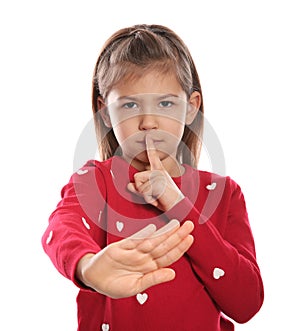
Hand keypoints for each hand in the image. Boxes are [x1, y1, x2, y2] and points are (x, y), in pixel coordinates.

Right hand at [76, 219, 193, 298]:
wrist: (94, 278)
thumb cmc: (116, 284)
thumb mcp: (135, 287)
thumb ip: (153, 279)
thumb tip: (173, 274)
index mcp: (150, 267)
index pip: (168, 256)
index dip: (179, 248)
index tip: (190, 239)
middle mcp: (144, 257)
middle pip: (164, 245)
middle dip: (177, 236)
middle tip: (190, 225)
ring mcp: (134, 251)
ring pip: (152, 240)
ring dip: (164, 233)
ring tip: (177, 224)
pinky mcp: (121, 247)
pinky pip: (134, 240)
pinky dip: (143, 235)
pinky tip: (153, 229)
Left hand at [127, 135, 183, 210]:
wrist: (179, 207)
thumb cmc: (166, 201)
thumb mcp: (151, 194)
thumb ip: (139, 189)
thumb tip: (128, 185)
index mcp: (159, 171)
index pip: (153, 156)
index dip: (150, 145)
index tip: (148, 135)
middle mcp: (158, 171)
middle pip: (136, 177)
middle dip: (140, 190)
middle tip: (154, 195)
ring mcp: (158, 176)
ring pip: (138, 185)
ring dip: (145, 195)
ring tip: (157, 197)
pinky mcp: (157, 182)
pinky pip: (143, 192)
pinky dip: (149, 199)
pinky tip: (159, 199)